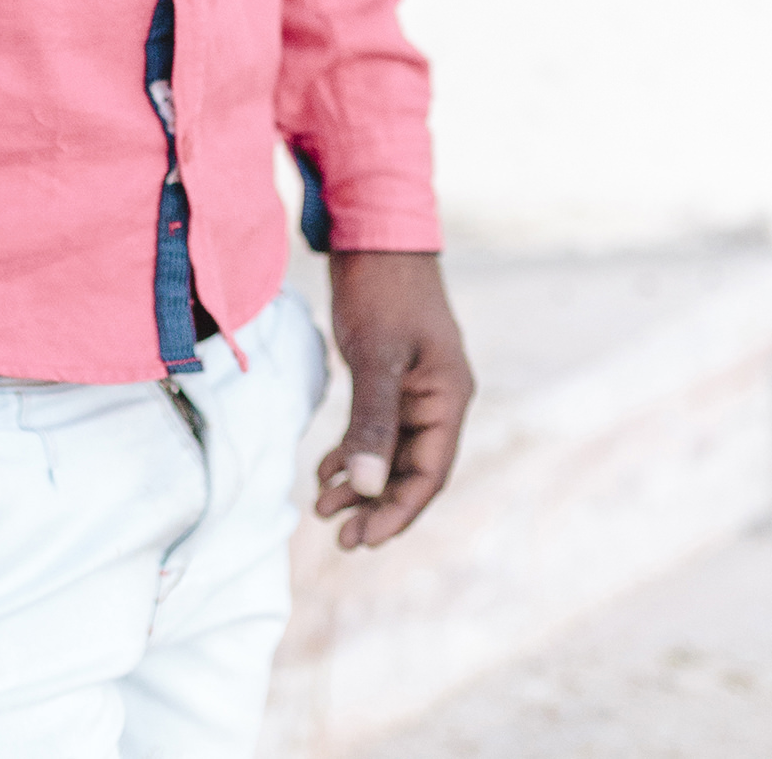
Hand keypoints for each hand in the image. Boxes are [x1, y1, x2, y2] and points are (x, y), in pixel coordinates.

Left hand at [315, 250, 472, 550]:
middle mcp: (438, 398)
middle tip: (338, 535)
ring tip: (323, 506)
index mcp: (448, 397)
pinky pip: (377, 427)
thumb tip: (368, 487)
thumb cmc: (382, 290)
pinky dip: (354, 450)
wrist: (374, 231)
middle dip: (376, 504)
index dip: (397, 511)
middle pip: (411, 470)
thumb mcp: (377, 357)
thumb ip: (373, 421)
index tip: (363, 540)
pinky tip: (326, 468)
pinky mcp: (391, 374)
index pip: (428, 474)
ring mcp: (415, 386)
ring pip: (391, 451)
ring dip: (361, 481)